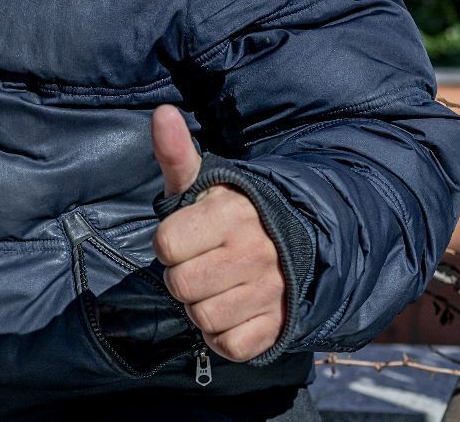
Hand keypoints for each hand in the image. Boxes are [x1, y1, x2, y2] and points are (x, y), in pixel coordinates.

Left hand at [151, 105, 285, 361]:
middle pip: (179, 285)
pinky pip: (229, 346)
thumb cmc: (233, 214)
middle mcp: (254, 253)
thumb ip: (176, 152)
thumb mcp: (205, 181)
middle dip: (181, 277)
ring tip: (216, 287)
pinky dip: (223, 336)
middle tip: (200, 264)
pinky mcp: (277, 327)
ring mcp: (270, 292)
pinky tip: (231, 312)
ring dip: (200, 308)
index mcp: (231, 214)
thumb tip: (161, 113)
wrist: (299, 243)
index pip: (165, 245)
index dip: (169, 244)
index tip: (187, 237)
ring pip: (201, 318)